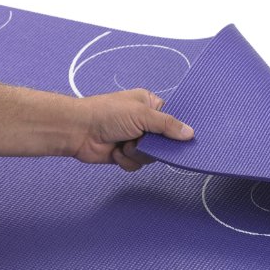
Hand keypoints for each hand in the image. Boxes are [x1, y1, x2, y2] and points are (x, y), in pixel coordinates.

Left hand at [73, 88, 193, 170]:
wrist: (78, 131)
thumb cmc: (108, 114)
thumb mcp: (142, 115)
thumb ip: (167, 125)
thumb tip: (191, 133)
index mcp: (150, 105)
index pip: (173, 119)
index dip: (178, 130)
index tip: (184, 140)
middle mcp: (145, 123)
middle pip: (165, 142)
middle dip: (153, 146)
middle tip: (144, 142)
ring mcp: (135, 139)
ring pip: (151, 156)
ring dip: (137, 154)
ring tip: (124, 145)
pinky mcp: (126, 154)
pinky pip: (138, 164)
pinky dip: (127, 160)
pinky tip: (116, 152)